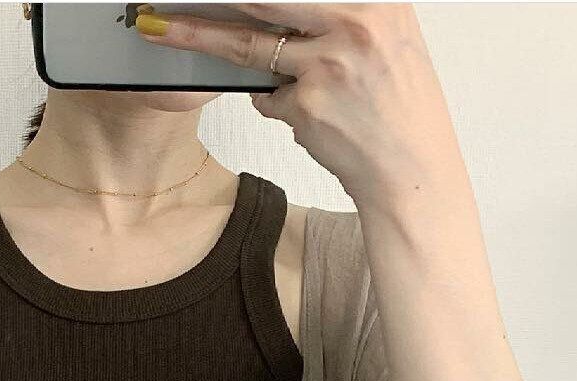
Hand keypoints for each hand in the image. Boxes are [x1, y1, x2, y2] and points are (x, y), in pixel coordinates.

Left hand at [135, 3, 466, 210]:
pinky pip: (270, 98)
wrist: (411, 168)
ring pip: (252, 50)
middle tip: (166, 4)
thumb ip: (341, 18)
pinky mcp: (306, 106)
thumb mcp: (388, 41)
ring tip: (167, 30)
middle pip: (263, 3)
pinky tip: (310, 114)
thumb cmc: (398, 108)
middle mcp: (353, 26)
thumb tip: (276, 11)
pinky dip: (277, 103)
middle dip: (210, 6)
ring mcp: (326, 67)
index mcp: (375, 2)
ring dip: (207, 42)